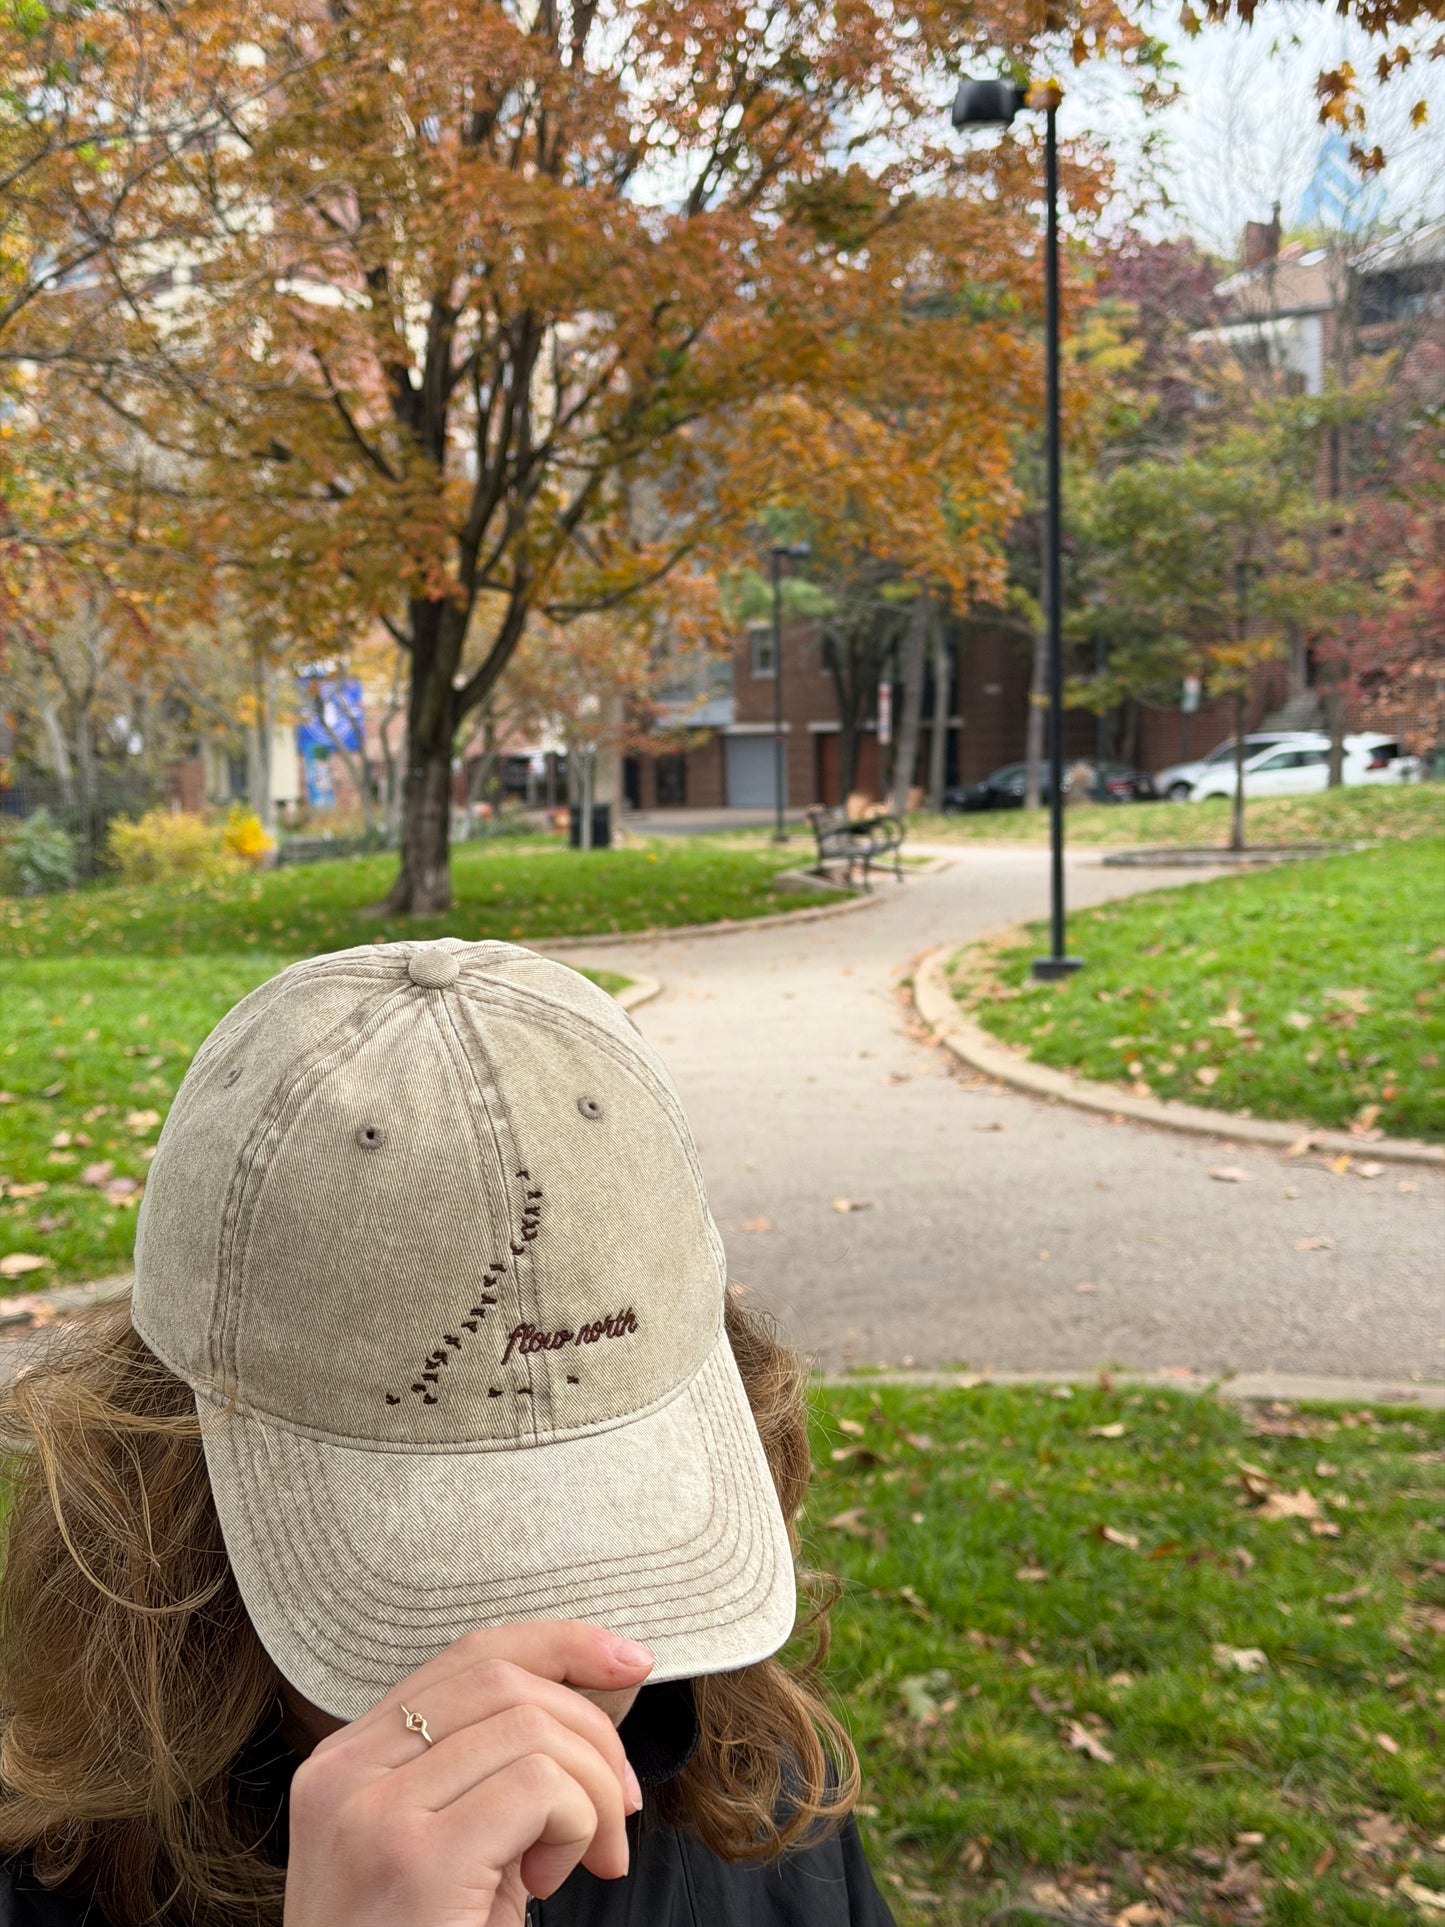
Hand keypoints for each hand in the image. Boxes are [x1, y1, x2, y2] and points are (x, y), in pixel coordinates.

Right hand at [283, 1620, 653, 1926]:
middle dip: (592, 1731)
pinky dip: (577, 1824)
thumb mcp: (447, 1850)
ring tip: (584, 1862)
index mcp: (345, 1763)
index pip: (469, 1656)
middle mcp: (345, 1774)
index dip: (561, 1644)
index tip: (628, 1662)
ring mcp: (374, 1813)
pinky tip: (554, 1882)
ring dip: (592, 1793)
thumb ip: (492, 1771)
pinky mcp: (417, 1859)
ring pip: (534, 1728)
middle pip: (505, 1681)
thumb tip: (598, 1692)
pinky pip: (540, 1786)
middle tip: (619, 1812)